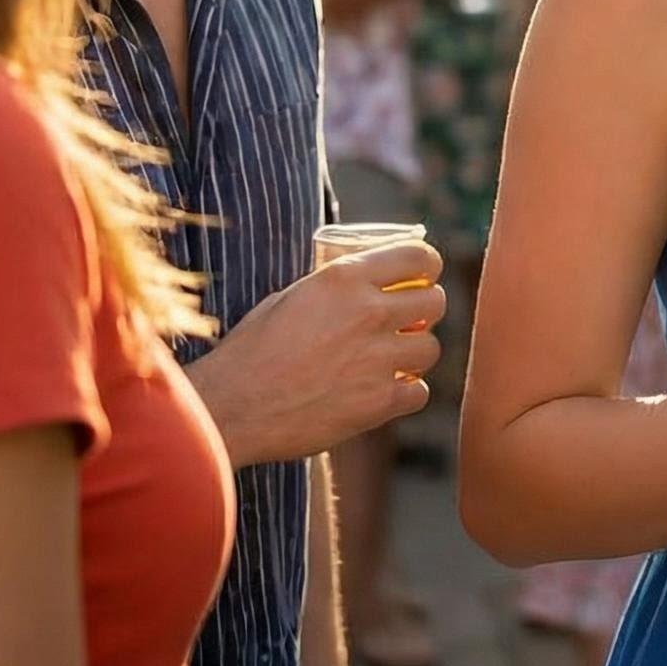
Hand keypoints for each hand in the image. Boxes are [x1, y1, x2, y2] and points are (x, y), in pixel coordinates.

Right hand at [186, 242, 446, 465]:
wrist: (231, 408)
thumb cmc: (251, 351)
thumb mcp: (292, 297)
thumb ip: (336, 289)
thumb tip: (369, 284)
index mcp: (346, 278)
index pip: (420, 256)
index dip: (429, 266)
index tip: (424, 277)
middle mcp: (369, 312)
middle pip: (435, 302)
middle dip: (426, 310)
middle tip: (410, 321)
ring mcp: (377, 358)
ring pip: (431, 348)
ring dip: (415, 353)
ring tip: (392, 360)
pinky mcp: (377, 402)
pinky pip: (419, 392)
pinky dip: (406, 393)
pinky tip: (386, 392)